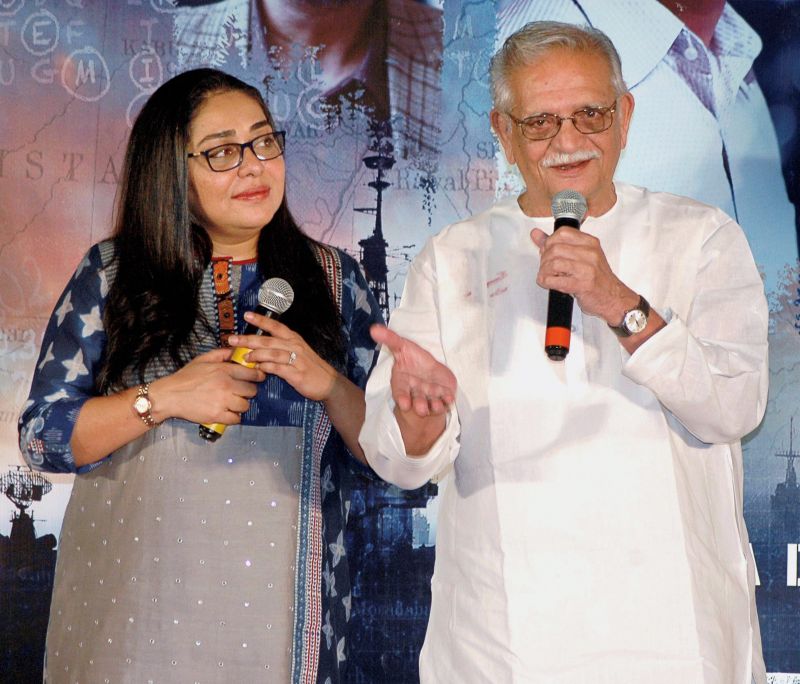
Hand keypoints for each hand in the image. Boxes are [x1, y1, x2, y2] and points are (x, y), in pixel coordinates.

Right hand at [150, 348, 264, 424]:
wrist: (170, 395)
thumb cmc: (186, 377)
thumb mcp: (203, 359)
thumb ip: (222, 353)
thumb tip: (236, 350)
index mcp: (224, 370)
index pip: (253, 374)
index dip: (258, 376)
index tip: (257, 378)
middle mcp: (226, 385)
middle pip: (252, 391)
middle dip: (248, 392)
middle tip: (241, 392)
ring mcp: (223, 401)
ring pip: (245, 406)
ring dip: (241, 405)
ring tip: (233, 403)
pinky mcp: (217, 415)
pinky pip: (236, 419)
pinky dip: (233, 417)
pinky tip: (227, 412)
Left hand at [229, 313, 338, 401]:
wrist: (328, 383)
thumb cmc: (310, 367)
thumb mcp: (297, 352)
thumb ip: (280, 348)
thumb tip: (259, 347)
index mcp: (293, 339)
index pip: (275, 326)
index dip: (260, 320)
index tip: (246, 315)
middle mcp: (294, 346)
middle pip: (268, 340)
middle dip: (248, 339)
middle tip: (232, 339)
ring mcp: (296, 359)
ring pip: (272, 353)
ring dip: (256, 354)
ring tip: (243, 356)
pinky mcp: (296, 373)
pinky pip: (278, 368)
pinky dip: (266, 368)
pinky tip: (258, 369)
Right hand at [370, 325, 455, 416]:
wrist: (428, 370)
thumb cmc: (413, 359)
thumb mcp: (401, 346)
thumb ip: (390, 339)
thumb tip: (373, 328)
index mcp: (403, 384)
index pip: (400, 393)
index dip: (402, 399)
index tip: (404, 404)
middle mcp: (416, 393)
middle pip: (417, 402)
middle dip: (420, 406)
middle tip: (421, 408)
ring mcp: (430, 397)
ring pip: (432, 405)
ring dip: (435, 406)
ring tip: (437, 405)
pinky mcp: (444, 396)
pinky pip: (446, 401)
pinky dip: (448, 400)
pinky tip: (449, 397)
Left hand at [530, 227, 637, 322]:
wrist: (614, 298)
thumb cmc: (597, 279)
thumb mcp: (580, 256)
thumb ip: (557, 244)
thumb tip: (536, 234)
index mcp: (590, 243)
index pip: (562, 232)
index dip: (549, 242)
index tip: (547, 251)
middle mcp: (590, 253)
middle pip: (555, 248)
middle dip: (544, 259)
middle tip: (546, 267)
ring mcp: (587, 269)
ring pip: (553, 263)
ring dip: (544, 272)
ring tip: (548, 276)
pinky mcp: (582, 284)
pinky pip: (556, 281)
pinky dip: (546, 282)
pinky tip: (549, 283)